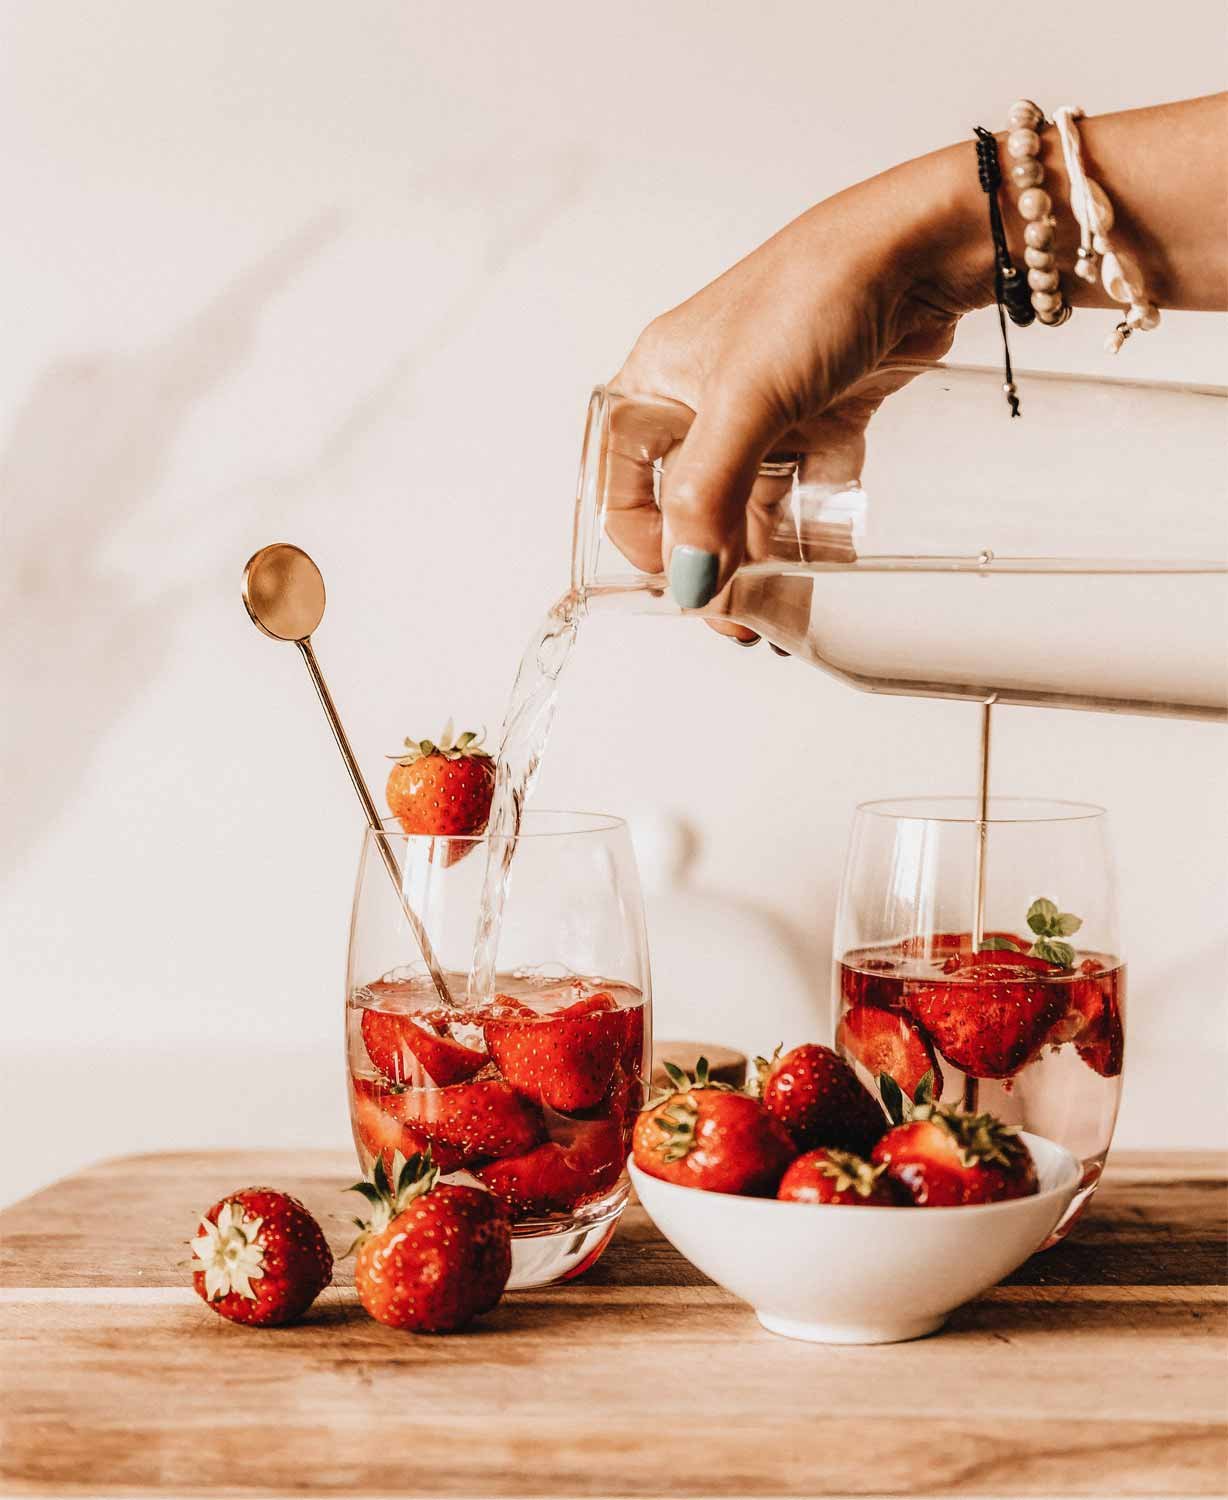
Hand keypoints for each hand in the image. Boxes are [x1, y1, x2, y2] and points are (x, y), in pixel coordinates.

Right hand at [607, 141, 993, 637]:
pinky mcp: (817, 420)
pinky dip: (806, 534)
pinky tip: (820, 571)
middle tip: (737, 619)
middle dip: (707, 567)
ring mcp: (762, 414)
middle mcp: (700, 402)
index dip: (644, 546)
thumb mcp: (745, 400)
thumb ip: (708, 496)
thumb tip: (689, 584)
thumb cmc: (815, 292)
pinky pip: (800, 493)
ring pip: (744, 507)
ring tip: (778, 615)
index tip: (686, 590)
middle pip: (685, 507)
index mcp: (654, 386)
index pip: (621, 487)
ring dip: (758, 563)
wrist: (920, 250)